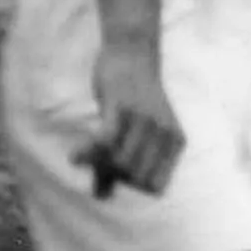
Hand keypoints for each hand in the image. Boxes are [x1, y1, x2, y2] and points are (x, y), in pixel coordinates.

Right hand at [78, 11, 181, 200]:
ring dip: (98, 164)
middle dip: (115, 175)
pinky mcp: (121, 106)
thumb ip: (118, 165)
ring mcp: (144, 119)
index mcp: (175, 142)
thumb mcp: (133, 133)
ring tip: (87, 153)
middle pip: (136, 178)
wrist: (132, 52)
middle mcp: (165, 133)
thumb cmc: (132, 97)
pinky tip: (75, 156)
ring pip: (120, 163)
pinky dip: (88, 153)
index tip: (118, 172)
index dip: (134, 185)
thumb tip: (101, 198)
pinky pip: (105, 142)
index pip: (155, 187)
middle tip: (100, 158)